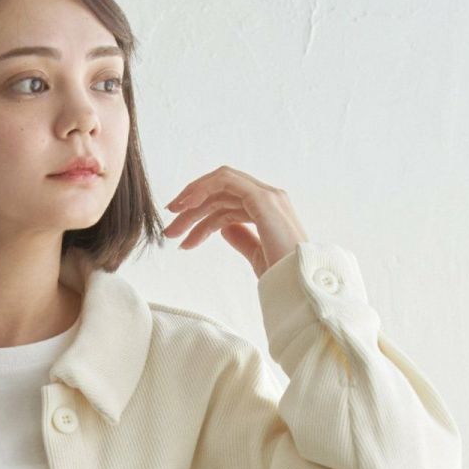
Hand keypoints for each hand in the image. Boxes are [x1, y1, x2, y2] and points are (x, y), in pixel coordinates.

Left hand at [162, 166, 309, 277]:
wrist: (299, 286)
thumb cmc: (283, 278)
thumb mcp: (257, 255)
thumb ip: (242, 238)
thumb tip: (223, 228)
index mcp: (269, 212)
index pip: (228, 203)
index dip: (200, 215)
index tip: (180, 234)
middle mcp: (270, 199)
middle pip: (221, 194)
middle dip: (191, 210)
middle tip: (169, 232)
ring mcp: (268, 196)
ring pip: (220, 186)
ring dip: (191, 205)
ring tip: (172, 231)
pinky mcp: (263, 199)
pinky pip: (226, 181)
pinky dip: (202, 190)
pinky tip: (186, 208)